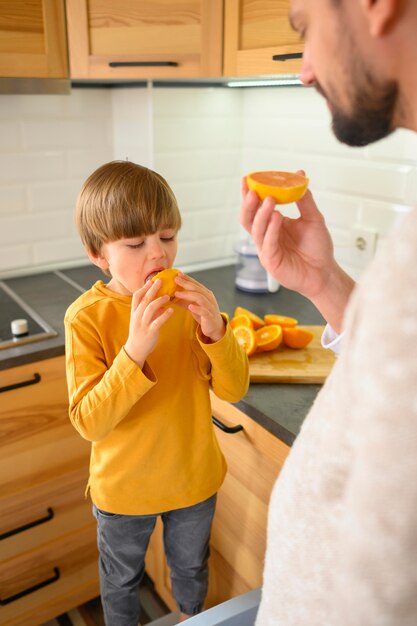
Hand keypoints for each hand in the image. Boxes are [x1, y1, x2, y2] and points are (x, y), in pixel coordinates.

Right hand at [124, 279, 172, 366]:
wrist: (135, 349)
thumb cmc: (140, 333)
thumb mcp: (142, 320)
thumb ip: (150, 311)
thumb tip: (162, 304)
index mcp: (134, 312)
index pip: (136, 296)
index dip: (144, 288)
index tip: (151, 281)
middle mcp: (137, 317)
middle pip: (144, 300)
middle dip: (152, 289)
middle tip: (160, 281)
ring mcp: (143, 324)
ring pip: (149, 309)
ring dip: (159, 301)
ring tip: (168, 296)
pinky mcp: (150, 332)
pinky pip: (157, 322)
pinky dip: (164, 315)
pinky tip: (171, 310)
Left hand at [174, 273, 224, 342]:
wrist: (215, 327)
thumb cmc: (204, 315)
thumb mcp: (193, 306)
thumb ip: (184, 300)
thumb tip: (171, 296)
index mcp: (205, 293)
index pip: (195, 283)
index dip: (187, 278)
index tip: (177, 274)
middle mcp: (209, 298)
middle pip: (197, 288)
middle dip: (186, 283)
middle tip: (175, 279)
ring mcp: (210, 306)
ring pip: (200, 297)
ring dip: (188, 294)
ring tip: (177, 293)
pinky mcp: (210, 316)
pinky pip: (204, 311)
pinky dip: (197, 308)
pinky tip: (190, 306)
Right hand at [240, 174, 354, 331]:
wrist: (325, 272)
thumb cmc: (317, 248)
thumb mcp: (313, 218)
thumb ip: (304, 198)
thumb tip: (298, 175)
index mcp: (272, 224)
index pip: (256, 207)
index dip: (249, 193)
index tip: (247, 178)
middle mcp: (266, 236)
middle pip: (248, 218)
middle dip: (248, 204)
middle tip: (253, 190)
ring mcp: (266, 249)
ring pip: (256, 230)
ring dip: (261, 214)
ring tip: (269, 199)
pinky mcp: (271, 261)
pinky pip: (267, 243)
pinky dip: (271, 229)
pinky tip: (277, 217)